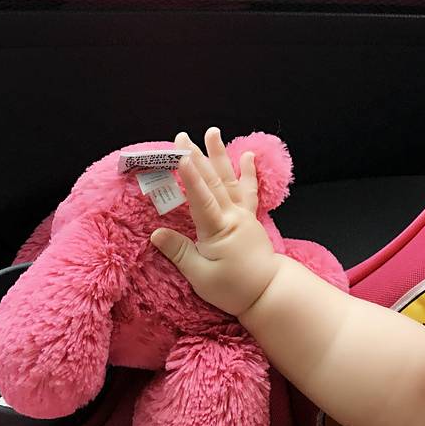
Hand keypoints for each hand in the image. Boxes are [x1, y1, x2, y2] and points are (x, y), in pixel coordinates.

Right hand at [151, 128, 280, 316]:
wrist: (268, 293)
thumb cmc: (233, 289)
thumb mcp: (200, 277)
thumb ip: (179, 253)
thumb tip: (156, 234)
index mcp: (218, 230)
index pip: (201, 199)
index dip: (190, 177)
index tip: (180, 155)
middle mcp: (232, 216)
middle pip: (212, 182)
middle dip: (196, 157)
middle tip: (182, 137)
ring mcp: (243, 215)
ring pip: (230, 180)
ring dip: (219, 155)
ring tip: (212, 132)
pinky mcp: (249, 218)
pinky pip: (249, 191)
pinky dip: (248, 172)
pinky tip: (247, 155)